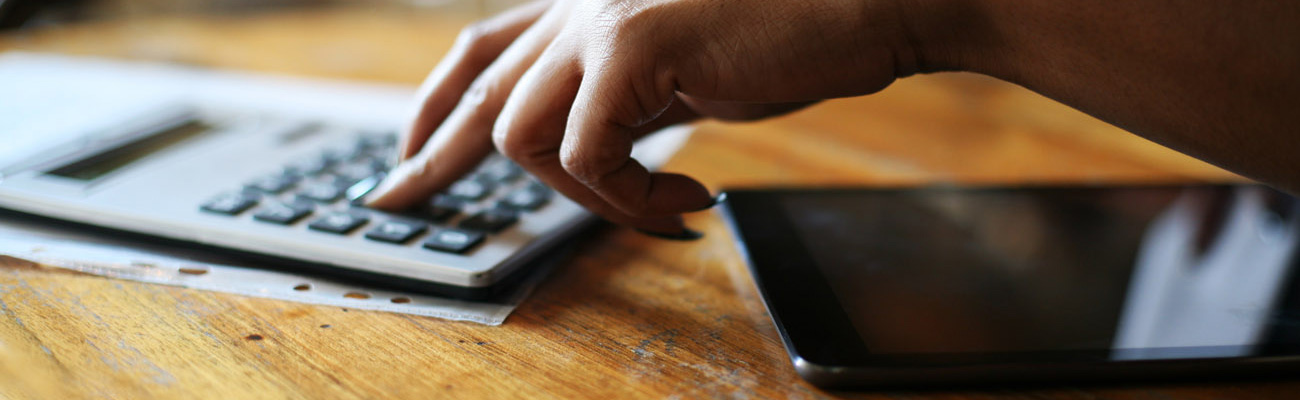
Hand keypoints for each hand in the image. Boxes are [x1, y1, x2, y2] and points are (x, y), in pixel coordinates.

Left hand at [364, 0, 918, 234]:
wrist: (871, 0)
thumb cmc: (794, 35)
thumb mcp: (689, 74)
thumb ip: (628, 102)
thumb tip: (593, 157)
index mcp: (590, 5)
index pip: (485, 48)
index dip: (437, 103)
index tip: (413, 153)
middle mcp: (582, 2)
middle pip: (478, 87)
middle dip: (433, 156)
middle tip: (400, 202)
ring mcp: (604, 18)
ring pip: (520, 133)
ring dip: (581, 195)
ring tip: (651, 207)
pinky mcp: (637, 45)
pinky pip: (585, 154)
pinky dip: (629, 198)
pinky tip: (690, 198)